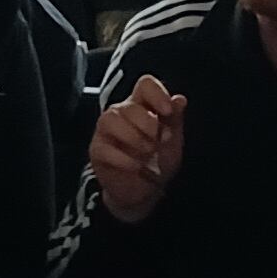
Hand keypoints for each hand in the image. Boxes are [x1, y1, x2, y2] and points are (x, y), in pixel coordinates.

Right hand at [88, 75, 189, 223]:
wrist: (144, 192)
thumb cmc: (158, 160)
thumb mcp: (173, 141)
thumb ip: (175, 120)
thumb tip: (179, 99)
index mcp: (142, 106)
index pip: (145, 85)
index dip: (157, 93)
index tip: (167, 112)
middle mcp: (121, 113)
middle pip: (128, 105)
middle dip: (147, 123)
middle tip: (159, 141)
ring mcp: (105, 132)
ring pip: (110, 119)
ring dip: (133, 137)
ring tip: (148, 152)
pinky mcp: (97, 151)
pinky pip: (104, 148)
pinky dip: (123, 158)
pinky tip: (136, 166)